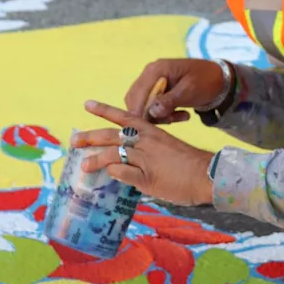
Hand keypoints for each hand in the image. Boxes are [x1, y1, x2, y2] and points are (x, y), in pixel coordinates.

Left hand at [74, 100, 215, 206]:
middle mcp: (147, 142)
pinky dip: (114, 173)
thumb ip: (146, 152)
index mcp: (152, 132)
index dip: (104, 110)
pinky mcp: (148, 179)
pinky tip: (109, 175)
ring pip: (114, 154)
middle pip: (112, 135)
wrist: (209, 175)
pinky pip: (124, 173)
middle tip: (74, 140)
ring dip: (96, 160)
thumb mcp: (166, 150)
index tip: (87, 105)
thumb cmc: (189, 164)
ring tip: (84, 166)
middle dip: (90, 137)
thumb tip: (126, 161)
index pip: (124, 117)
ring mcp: (146, 160)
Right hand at [124, 58, 230, 123]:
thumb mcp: (190, 91)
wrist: (218, 79)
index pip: (139, 92)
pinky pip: (152, 107)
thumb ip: (170, 101)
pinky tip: (181, 115)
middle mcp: (150, 74)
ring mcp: (153, 83)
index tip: (145, 127)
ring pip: (143, 105)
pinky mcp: (158, 92)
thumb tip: (152, 112)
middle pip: (136, 99)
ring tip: (179, 117)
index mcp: (156, 70)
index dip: (140, 111)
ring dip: (159, 116)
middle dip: (150, 114)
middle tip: (170, 120)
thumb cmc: (205, 81)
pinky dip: (163, 114)